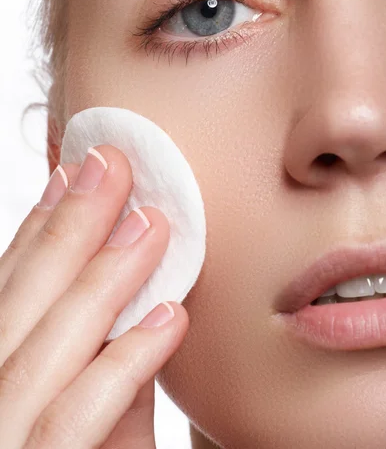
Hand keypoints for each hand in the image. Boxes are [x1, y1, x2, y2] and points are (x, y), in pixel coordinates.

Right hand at [0, 145, 188, 447]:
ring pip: (45, 350)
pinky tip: (165, 321)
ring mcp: (3, 438)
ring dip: (102, 281)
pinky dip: (121, 366)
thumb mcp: (86, 424)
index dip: (39, 225)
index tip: (72, 172)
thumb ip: (106, 370)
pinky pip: (76, 423)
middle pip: (20, 301)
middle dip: (67, 229)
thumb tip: (143, 302)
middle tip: (111, 169)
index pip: (7, 287)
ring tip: (149, 225)